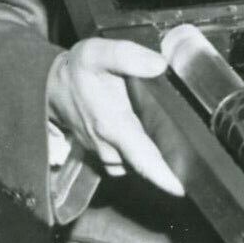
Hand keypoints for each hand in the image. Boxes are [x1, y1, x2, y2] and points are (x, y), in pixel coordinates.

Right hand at [47, 37, 183, 195]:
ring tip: (181, 163)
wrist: (48, 85)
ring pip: (133, 167)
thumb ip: (127, 57)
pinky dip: (140, 161)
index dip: (163, 176)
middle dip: (168, 175)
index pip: (143, 158)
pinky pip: (125, 163)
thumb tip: (159, 65)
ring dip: (153, 168)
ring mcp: (103, 151)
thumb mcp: (97, 54)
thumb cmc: (76, 70)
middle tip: (195, 175)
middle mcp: (108, 145)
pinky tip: (159, 151)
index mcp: (112, 125)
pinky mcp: (102, 150)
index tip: (183, 189)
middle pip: (143, 168)